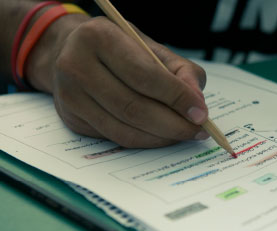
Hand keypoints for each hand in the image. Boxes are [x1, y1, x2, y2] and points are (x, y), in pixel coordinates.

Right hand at [26, 16, 207, 147]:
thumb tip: (197, 103)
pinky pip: (116, 138)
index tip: (201, 113)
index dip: (176, 97)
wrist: (72, 52)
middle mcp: (76, 66)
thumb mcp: (151, 47)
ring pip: (125, 130)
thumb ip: (180, 71)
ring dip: (161, 137)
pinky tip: (162, 136)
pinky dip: (145, 141)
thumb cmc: (120, 49)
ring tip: (184, 134)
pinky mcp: (72, 119)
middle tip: (198, 130)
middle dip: (173, 125)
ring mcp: (70, 96)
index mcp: (98, 37)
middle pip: (134, 108)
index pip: (145, 76)